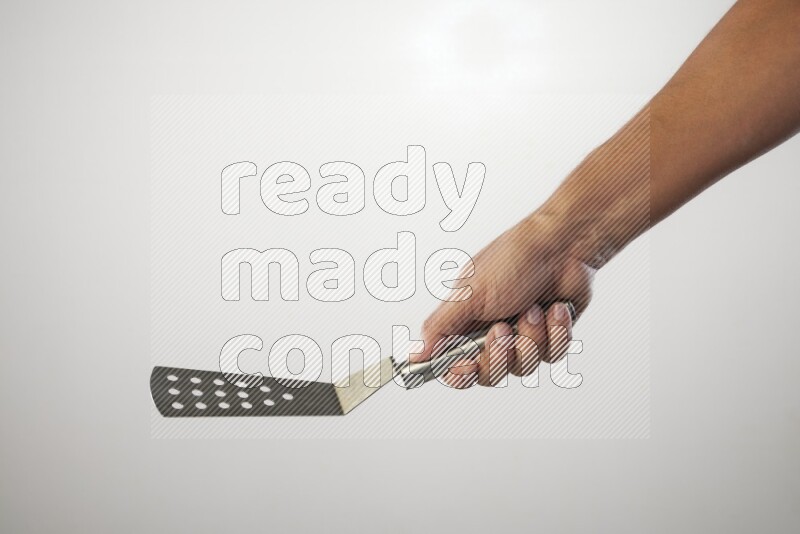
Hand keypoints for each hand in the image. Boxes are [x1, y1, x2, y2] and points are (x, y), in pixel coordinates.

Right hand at [416, 214, 593, 387]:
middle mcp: (492, 333)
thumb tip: (415, 353)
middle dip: (499, 354)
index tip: (468, 366)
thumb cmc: (513, 259)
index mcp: (466, 322)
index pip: (452, 364)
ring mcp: (522, 337)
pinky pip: (552, 355)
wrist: (562, 246)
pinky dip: (555, 332)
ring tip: (533, 308)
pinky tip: (554, 308)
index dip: (459, 373)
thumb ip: (441, 327)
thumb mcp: (469, 293)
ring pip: (523, 367)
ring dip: (530, 336)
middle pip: (488, 374)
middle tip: (504, 328)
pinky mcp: (550, 336)